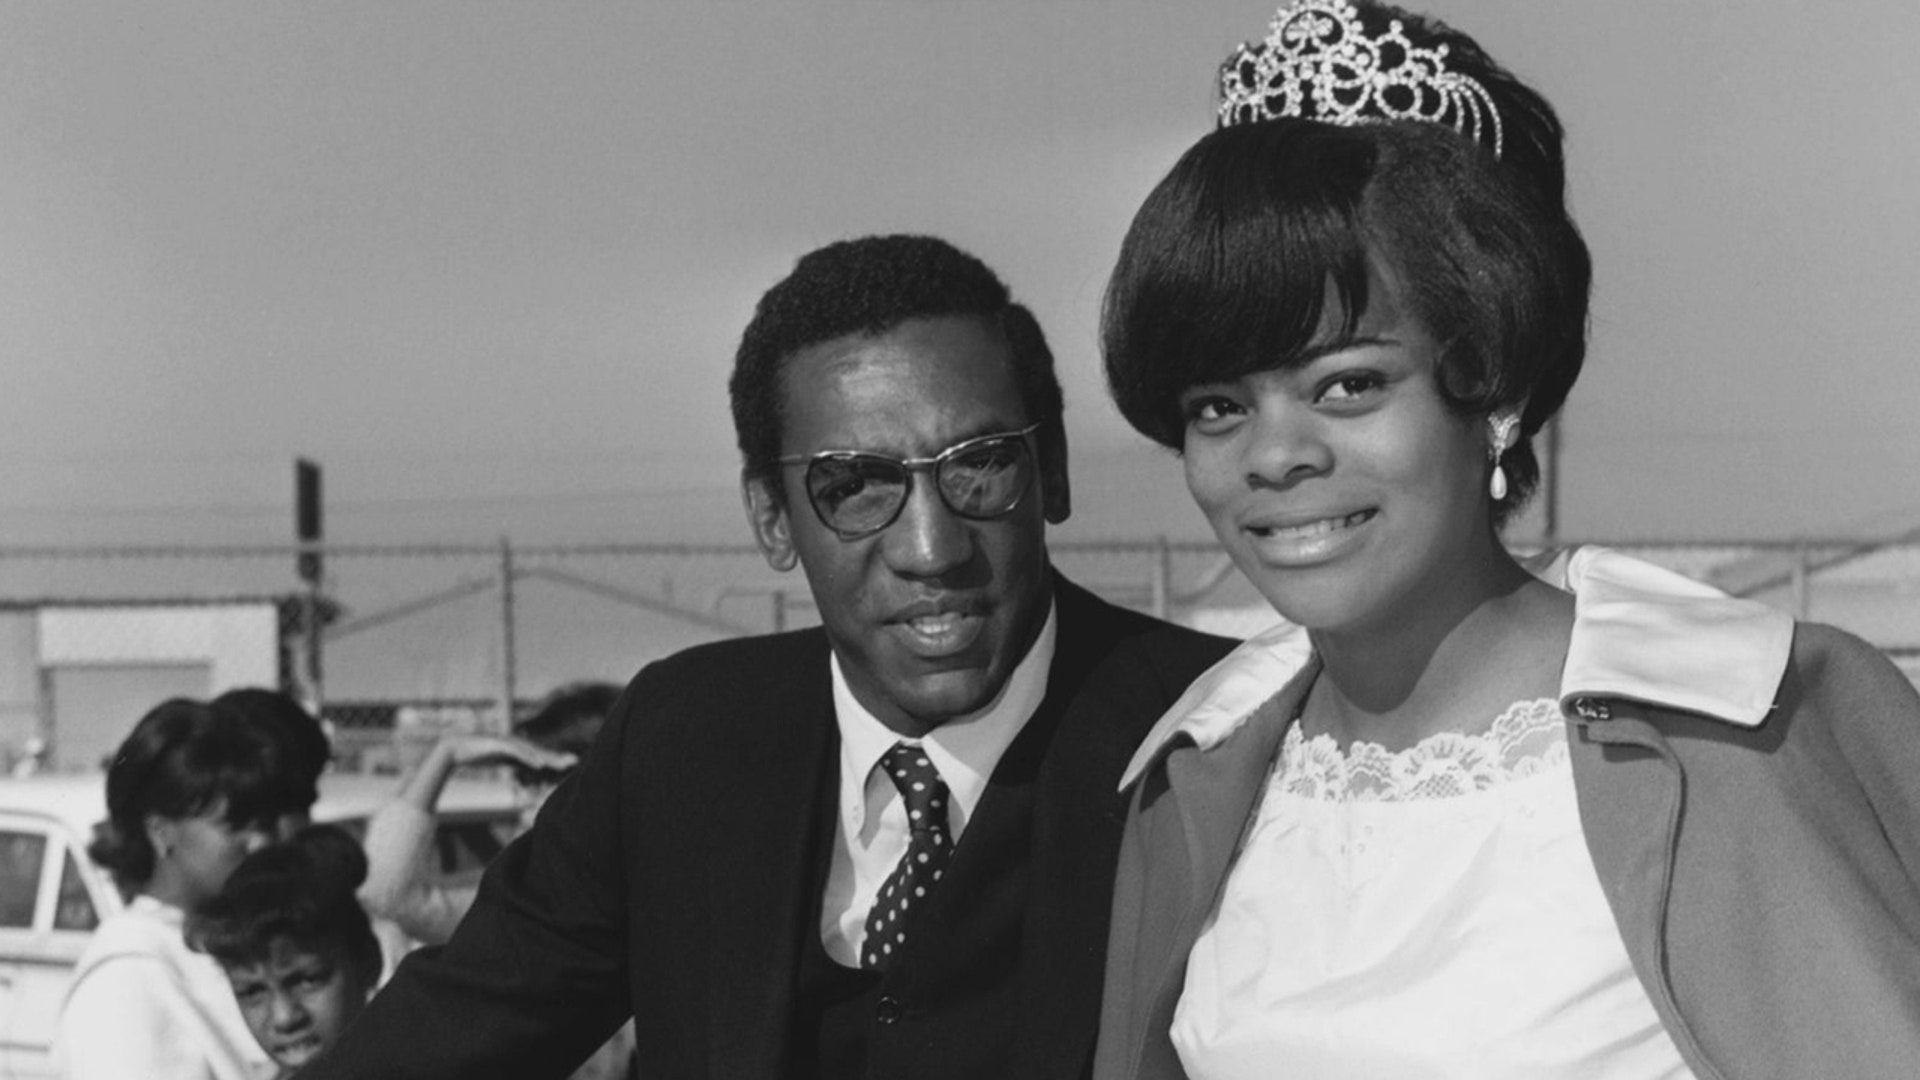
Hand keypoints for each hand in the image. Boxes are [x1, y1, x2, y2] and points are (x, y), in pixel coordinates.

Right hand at [443, 734, 577, 773]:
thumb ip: (510, 761)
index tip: (570, 763)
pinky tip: (539, 763)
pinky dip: (528, 757)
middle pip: (539, 751)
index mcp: (516, 747)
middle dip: (557, 756)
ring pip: (530, 751)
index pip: (538, 754)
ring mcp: (506, 742)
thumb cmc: (476, 754)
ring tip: (561, 764)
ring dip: (546, 757)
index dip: (554, 758)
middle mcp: (514, 743)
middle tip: (575, 761)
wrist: (454, 748)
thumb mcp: (498, 760)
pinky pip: (516, 752)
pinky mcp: (498, 743)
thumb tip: (519, 768)